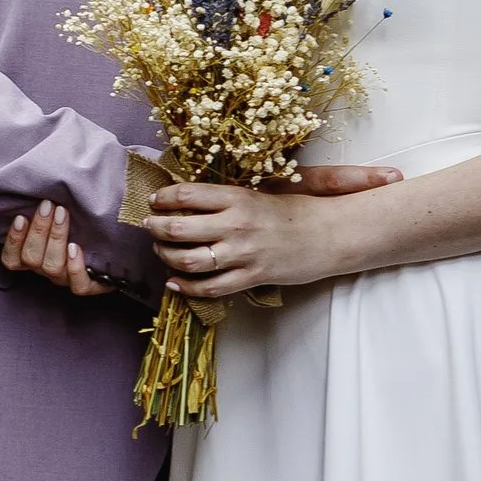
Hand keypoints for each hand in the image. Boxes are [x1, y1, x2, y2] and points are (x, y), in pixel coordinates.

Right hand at [0, 196, 114, 297]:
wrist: (116, 251)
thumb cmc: (83, 224)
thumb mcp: (61, 214)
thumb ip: (48, 204)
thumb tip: (44, 173)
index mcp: (36, 256)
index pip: (12, 258)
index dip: (13, 240)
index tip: (21, 217)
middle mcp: (47, 269)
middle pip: (32, 258)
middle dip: (38, 229)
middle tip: (48, 205)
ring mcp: (67, 279)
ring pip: (52, 267)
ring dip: (55, 238)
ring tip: (62, 214)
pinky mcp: (90, 286)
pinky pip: (78, 285)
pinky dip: (75, 267)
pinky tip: (76, 247)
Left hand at [149, 160, 402, 299]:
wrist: (331, 235)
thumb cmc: (297, 210)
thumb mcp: (262, 192)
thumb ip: (228, 196)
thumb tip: (192, 195)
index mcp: (238, 197)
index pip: (187, 195)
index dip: (163, 198)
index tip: (154, 200)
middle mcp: (236, 224)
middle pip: (179, 228)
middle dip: (156, 228)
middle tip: (149, 226)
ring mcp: (242, 253)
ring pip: (189, 260)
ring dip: (166, 257)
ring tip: (160, 252)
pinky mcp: (251, 277)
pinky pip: (210, 287)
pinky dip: (187, 288)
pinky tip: (175, 283)